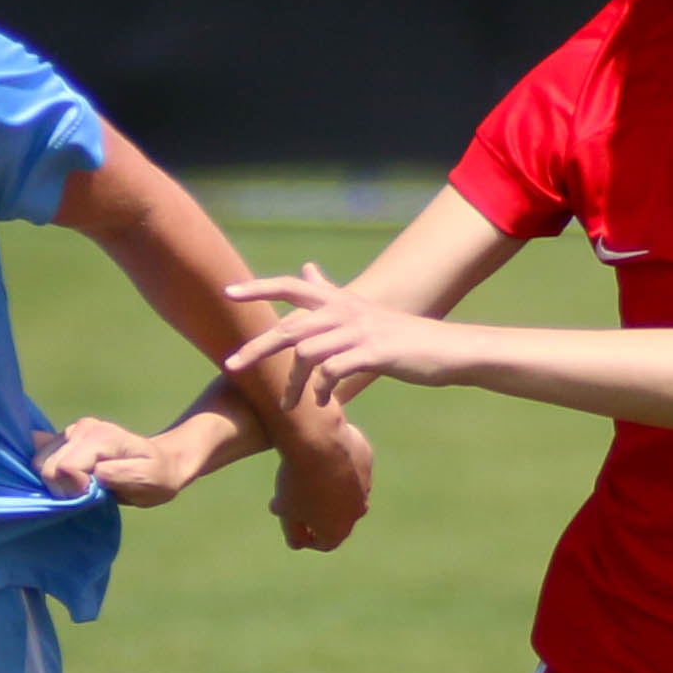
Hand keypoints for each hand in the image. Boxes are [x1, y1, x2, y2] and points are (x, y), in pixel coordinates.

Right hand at [34, 416, 187, 504]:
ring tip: (84, 486)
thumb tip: (88, 475)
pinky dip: (52, 473)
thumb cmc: (157, 476)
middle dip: (62, 487)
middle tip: (89, 493)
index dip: (74, 488)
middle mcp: (81, 429)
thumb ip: (115, 476)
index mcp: (100, 436)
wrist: (162, 463)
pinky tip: (70, 478)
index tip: (95, 494)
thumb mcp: (145, 480)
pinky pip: (43, 456)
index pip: (64, 467)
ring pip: (40, 462)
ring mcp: (71, 431)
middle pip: (46, 465)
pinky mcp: (64, 439)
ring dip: (58, 481)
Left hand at [222, 266, 462, 405]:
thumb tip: (307, 267)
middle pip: (289, 327)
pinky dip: (322, 390)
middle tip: (231, 366)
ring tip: (287, 405)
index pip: (291, 285)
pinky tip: (323, 403)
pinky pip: (333, 371)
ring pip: (307, 353)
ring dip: (292, 383)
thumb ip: (330, 292)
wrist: (444, 349)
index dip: (259, 287)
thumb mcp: (361, 308)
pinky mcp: (374, 352)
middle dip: (256, 348)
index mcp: (339, 300)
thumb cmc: (399, 334)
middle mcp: (345, 310)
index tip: (227, 292)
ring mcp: (359, 331)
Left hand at [271, 419, 372, 551]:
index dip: (307, 537)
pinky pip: (353, 467)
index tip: (295, 526)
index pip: (324, 543)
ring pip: (348, 491)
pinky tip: (322, 453)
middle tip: (300, 499)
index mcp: (338, 529)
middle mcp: (358, 511)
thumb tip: (297, 542)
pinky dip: (340, 465)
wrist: (319, 440)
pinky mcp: (367, 460)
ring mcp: (366, 485)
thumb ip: (292, 531)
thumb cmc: (298, 480)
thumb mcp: (286, 509)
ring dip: (332, 488)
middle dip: (320, 512)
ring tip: (309, 474)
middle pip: (339, 517)